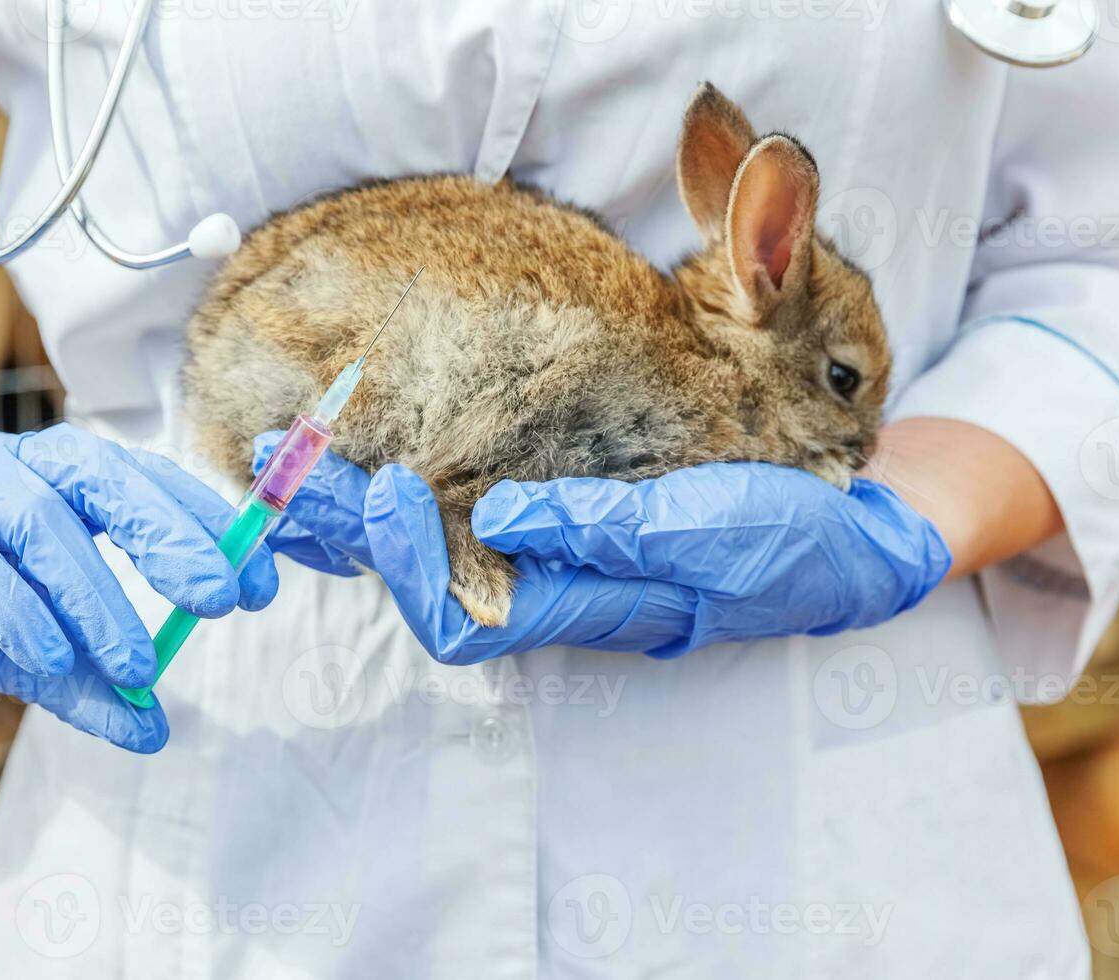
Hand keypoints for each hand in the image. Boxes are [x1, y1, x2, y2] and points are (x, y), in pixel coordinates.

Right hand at [0, 424, 278, 752]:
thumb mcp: (25, 652)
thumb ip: (89, 683)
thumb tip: (158, 731)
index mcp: (58, 481)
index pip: (147, 485)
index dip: (206, 527)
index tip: (258, 585)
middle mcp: (15, 466)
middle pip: (106, 479)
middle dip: (171, 536)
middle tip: (221, 598)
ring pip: (40, 522)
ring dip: (96, 596)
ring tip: (139, 666)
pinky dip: (18, 609)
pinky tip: (51, 660)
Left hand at [258, 434, 948, 663]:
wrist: (834, 536)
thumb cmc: (779, 540)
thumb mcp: (705, 532)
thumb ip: (606, 532)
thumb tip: (500, 516)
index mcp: (576, 607)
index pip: (455, 613)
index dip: (403, 560)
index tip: (377, 487)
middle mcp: (542, 588)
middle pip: (416, 577)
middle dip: (344, 525)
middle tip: (284, 459)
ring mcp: (542, 551)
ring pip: (424, 542)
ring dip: (355, 500)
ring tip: (296, 446)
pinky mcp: (551, 512)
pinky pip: (455, 506)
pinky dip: (403, 478)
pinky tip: (366, 439)